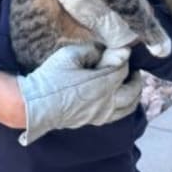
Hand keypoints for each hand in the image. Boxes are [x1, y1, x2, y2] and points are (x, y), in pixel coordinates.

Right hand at [16, 43, 140, 146]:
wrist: (35, 105)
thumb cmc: (51, 78)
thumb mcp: (69, 56)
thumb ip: (91, 50)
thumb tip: (104, 50)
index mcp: (103, 83)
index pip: (122, 69)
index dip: (123, 58)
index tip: (122, 51)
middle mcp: (107, 102)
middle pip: (132, 90)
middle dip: (135, 78)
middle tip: (133, 70)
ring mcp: (101, 114)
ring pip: (128, 107)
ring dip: (134, 95)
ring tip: (131, 85)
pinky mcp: (94, 121)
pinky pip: (118, 116)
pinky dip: (125, 107)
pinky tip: (121, 101)